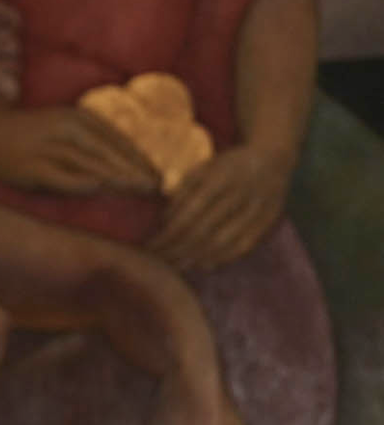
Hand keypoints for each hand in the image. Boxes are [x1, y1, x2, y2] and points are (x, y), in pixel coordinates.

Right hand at [0, 107, 157, 194]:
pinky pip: (57, 176)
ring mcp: (46, 149)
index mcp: (77, 118)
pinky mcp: (28, 167)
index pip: (118, 141)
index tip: (164, 178)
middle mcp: (65, 130)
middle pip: (109, 153)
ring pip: (88, 164)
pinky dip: (77, 181)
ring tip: (141, 191)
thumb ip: (91, 143)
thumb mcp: (63, 128)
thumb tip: (124, 168)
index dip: (143, 160)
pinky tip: (98, 188)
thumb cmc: (29, 133)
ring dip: (118, 177)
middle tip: (162, 189)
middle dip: (137, 171)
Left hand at [147, 146, 292, 270]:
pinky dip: (221, 258)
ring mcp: (257, 210)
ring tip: (176, 265)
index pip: (190, 213)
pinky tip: (202, 263)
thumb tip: (164, 220)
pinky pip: (243, 246)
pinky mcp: (268, 221)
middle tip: (159, 260)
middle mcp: (240, 194)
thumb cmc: (228, 166)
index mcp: (220, 178)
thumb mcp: (203, 167)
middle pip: (205, 231)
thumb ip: (183, 190)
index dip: (168, 234)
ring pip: (223, 243)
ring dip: (196, 258)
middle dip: (178, 249)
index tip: (151, 245)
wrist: (272, 158)